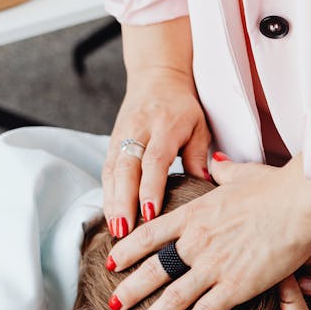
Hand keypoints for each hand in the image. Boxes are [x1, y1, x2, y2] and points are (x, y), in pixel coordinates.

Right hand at [103, 66, 210, 237]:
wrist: (156, 78)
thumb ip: (197, 156)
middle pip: (126, 169)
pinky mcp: (112, 142)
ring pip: (112, 172)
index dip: (150, 188)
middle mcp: (138, 131)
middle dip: (124, 202)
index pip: (154, 161)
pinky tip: (111, 216)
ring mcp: (121, 136)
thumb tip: (204, 189)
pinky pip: (107, 171)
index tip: (150, 214)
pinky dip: (107, 194)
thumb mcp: (198, 127)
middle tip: (125, 231)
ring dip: (112, 202)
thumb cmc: (183, 108)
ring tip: (116, 231)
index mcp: (164, 126)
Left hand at [107, 154, 310, 309]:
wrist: (301, 201)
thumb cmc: (278, 185)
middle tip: (113, 304)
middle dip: (130, 290)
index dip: (126, 250)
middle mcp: (197, 240)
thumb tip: (215, 160)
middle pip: (152, 270)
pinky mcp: (238, 285)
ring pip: (174, 297)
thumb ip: (223, 170)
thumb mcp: (241, 173)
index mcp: (195, 213)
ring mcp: (215, 265)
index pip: (149, 235)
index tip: (111, 262)